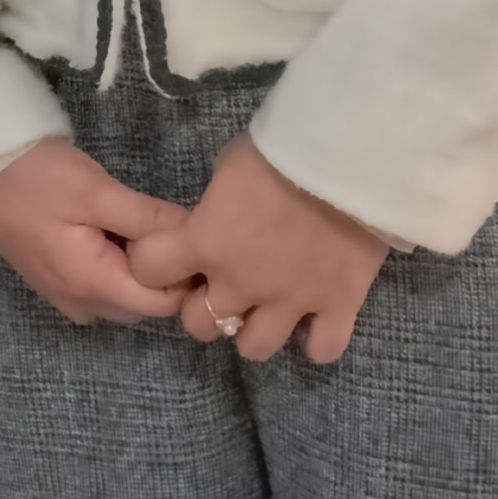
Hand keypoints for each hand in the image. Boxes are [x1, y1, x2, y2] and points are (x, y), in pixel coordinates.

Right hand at [0, 138, 193, 329]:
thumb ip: (149, 218)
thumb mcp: (96, 190)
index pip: (164, 303)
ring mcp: (66, 296)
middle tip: (159, 219)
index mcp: (92, 286)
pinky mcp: (57, 281)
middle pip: (146, 303)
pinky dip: (117, 263)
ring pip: (126, 294)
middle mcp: (81, 304)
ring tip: (134, 220)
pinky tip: (110, 228)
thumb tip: (198, 235)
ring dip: (139, 265)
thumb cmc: (35, 177)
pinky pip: (104, 285)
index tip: (189, 233)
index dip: (184, 271)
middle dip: (162, 268)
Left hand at [133, 136, 389, 362]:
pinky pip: (322, 349)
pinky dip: (317, 340)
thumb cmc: (281, 148)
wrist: (348, 158)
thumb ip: (217, 205)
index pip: (149, 271)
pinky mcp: (337, 307)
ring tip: (268, 308)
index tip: (171, 255)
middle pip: (199, 324)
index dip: (154, 263)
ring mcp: (289, 302)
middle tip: (225, 285)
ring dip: (254, 329)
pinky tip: (315, 319)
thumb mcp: (229, 166)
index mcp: (204, 242)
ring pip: (254, 348)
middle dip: (206, 306)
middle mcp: (240, 283)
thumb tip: (218, 217)